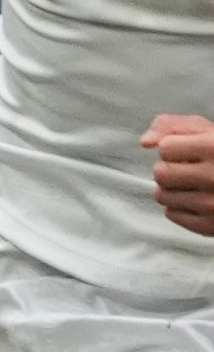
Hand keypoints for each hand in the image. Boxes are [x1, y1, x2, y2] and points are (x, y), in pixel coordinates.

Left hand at [152, 114, 213, 238]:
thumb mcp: (208, 130)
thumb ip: (173, 126)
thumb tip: (145, 142)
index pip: (165, 148)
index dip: (174, 147)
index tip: (189, 151)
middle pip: (160, 173)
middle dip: (170, 169)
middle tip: (188, 169)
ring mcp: (212, 204)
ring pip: (162, 195)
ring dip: (172, 188)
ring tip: (193, 184)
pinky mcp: (209, 225)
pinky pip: (171, 214)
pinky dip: (180, 206)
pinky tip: (198, 198)